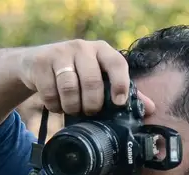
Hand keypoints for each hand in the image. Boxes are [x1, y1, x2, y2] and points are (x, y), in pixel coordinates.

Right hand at [18, 39, 155, 116]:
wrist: (36, 63)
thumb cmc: (76, 73)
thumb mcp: (99, 78)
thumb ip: (124, 91)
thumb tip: (152, 109)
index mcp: (102, 50)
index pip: (117, 63)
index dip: (120, 84)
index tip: (119, 103)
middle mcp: (82, 47)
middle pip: (92, 80)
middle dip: (92, 104)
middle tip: (90, 112)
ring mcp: (60, 53)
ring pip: (69, 88)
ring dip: (71, 106)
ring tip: (72, 109)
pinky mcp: (41, 62)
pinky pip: (50, 92)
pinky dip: (54, 105)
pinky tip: (56, 104)